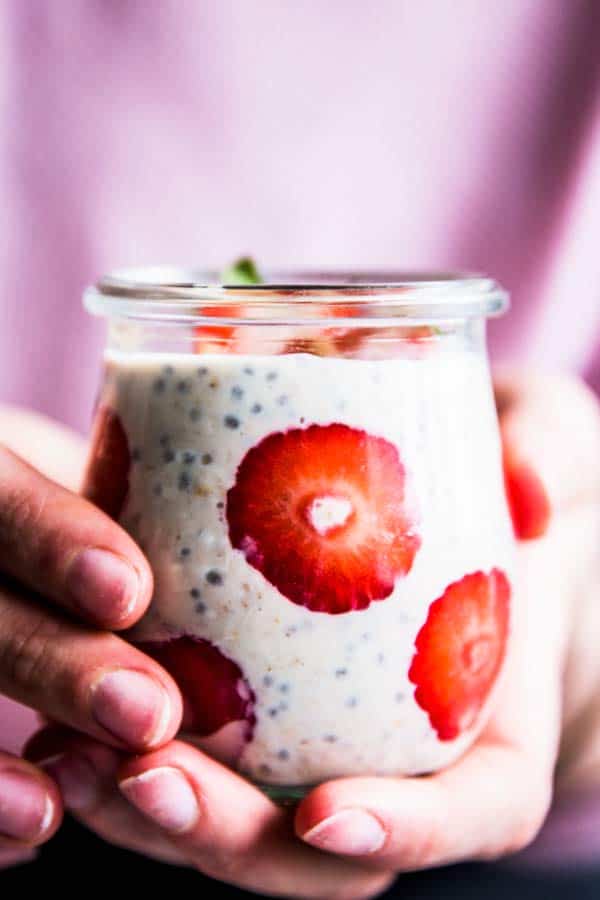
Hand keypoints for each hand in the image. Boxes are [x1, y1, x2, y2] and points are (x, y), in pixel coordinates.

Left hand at [24, 373, 599, 895]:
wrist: (449, 496)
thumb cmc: (505, 484)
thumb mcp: (549, 444)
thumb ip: (551, 453)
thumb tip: (532, 495)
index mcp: (486, 730)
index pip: (468, 815)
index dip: (407, 832)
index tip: (329, 813)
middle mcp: (396, 757)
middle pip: (321, 847)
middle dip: (233, 837)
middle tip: (147, 777)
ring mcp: (318, 744)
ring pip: (238, 817)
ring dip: (150, 809)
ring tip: (66, 754)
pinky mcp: (255, 710)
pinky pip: (191, 752)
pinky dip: (122, 750)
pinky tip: (52, 717)